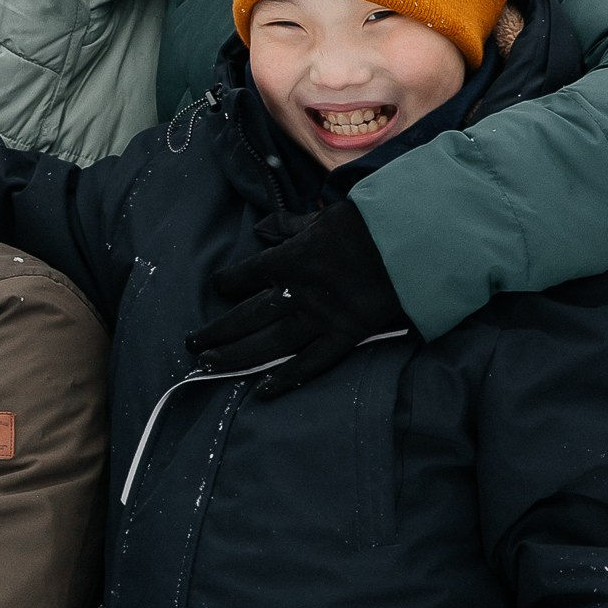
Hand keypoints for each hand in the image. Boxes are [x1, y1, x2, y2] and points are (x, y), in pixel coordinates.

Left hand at [187, 198, 408, 398]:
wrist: (416, 242)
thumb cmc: (369, 224)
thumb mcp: (323, 217)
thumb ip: (289, 226)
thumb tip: (261, 228)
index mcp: (292, 258)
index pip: (247, 274)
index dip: (227, 281)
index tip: (218, 287)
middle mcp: (299, 293)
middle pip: (247, 316)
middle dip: (217, 330)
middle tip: (192, 343)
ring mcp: (322, 318)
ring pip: (270, 343)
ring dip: (236, 356)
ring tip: (209, 366)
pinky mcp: (346, 336)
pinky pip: (312, 364)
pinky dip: (287, 378)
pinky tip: (261, 390)